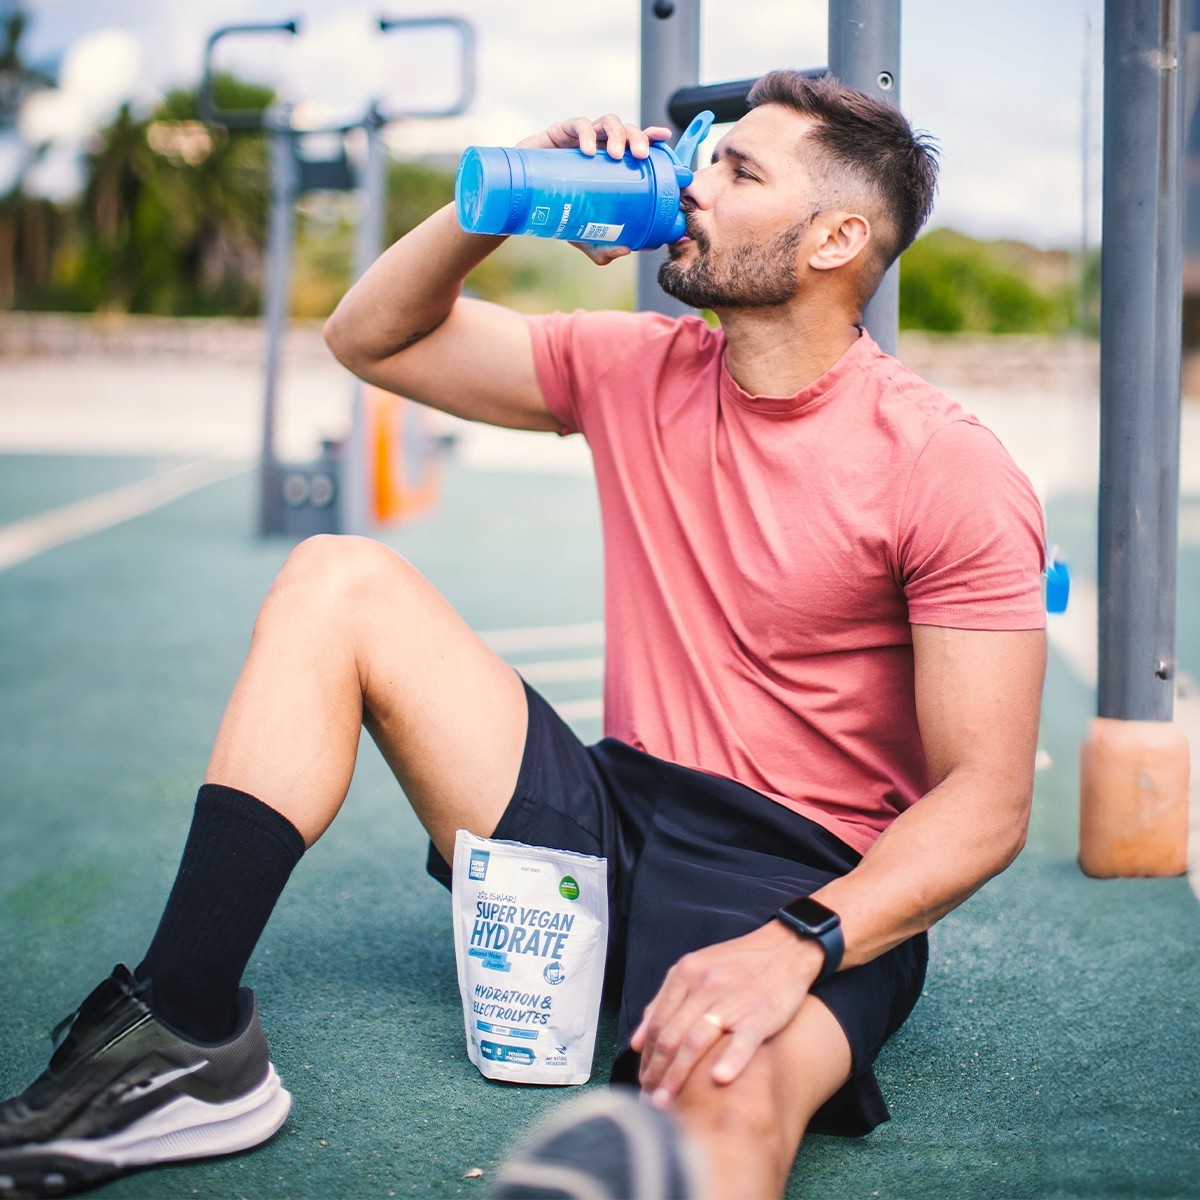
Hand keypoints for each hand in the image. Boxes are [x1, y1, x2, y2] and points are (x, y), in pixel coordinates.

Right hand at [515, 115, 672, 265]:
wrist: (522, 203)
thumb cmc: (558, 212)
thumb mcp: (584, 235)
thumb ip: (604, 247)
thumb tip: (627, 250)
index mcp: (611, 163)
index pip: (636, 143)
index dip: (651, 136)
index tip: (664, 138)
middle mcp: (599, 146)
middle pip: (627, 130)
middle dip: (638, 138)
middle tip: (640, 156)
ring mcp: (580, 138)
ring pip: (607, 122)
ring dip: (617, 134)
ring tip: (617, 155)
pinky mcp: (559, 133)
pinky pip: (578, 125)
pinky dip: (587, 134)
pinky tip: (589, 150)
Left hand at [630, 919, 824, 1106]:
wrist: (786, 947)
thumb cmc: (739, 964)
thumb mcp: (696, 969)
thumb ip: (665, 1001)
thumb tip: (636, 1041)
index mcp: (686, 973)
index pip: (657, 1023)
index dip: (646, 1057)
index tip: (642, 1084)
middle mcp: (705, 985)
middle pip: (671, 1036)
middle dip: (655, 1072)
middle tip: (648, 1103)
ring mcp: (733, 999)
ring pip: (696, 1040)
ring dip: (677, 1075)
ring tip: (666, 1103)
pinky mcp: (762, 1012)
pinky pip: (744, 1038)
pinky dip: (731, 1059)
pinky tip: (719, 1079)